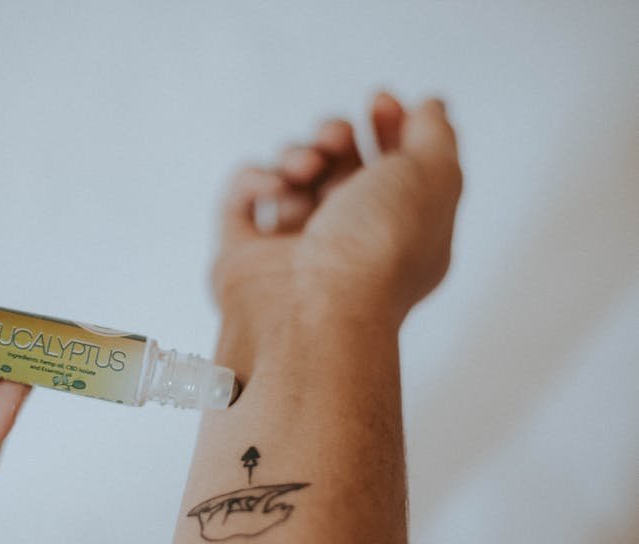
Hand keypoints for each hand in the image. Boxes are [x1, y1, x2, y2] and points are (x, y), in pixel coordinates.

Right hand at [212, 93, 461, 368]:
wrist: (314, 309)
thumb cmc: (379, 248)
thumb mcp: (434, 177)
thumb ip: (436, 134)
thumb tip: (427, 107)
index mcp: (397, 230)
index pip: (393, 167)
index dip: (389, 125)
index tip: (381, 100)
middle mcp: (345, 239)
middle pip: (337, 165)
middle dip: (336, 135)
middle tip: (336, 140)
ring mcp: (291, 247)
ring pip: (288, 174)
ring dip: (298, 153)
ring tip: (305, 169)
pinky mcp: (243, 253)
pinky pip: (241, 197)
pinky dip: (255, 179)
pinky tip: (277, 186)